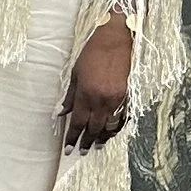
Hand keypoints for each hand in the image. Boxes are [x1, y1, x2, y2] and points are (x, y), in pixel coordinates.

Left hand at [62, 16, 134, 149]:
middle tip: (82, 151)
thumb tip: (61, 112)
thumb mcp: (75, 72)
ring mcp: (118, 99)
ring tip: (96, 145)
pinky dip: (117, 127)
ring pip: (110, 126)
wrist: (117, 39)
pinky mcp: (129, 96)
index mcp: (86, 94)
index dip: (73, 137)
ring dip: (103, 137)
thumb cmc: (93, 52)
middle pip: (94, 128)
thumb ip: (69, 96)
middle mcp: (102, 100)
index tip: (68, 149)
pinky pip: (123, 118)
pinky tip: (112, 132)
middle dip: (87, 141)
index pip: (78, 122)